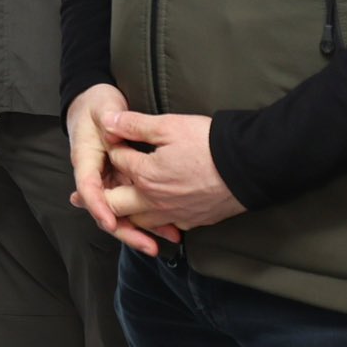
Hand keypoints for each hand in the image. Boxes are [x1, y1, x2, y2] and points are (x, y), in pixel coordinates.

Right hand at [66, 83, 177, 256]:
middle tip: (149, 245)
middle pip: (108, 210)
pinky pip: (137, 203)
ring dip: (144, 228)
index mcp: (86, 160)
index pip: (89, 188)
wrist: (96, 106)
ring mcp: (112, 180)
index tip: (110, 221)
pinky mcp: (126, 181)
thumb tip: (111, 124)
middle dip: (127, 230)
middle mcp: (99, 176)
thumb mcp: (102, 108)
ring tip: (170, 239)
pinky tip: (173, 226)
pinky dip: (152, 216)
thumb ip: (109, 117)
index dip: (98, 206)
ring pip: (124, 211)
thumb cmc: (97, 108)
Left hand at [102, 109, 246, 232]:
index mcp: (144, 175)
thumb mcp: (169, 125)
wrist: (250, 168)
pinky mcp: (192, 221)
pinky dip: (156, 220)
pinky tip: (159, 210)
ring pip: (138, 220)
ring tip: (124, 200)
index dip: (114, 146)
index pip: (116, 161)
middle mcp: (154, 201)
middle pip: (115, 204)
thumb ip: (134, 125)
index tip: (117, 138)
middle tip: (96, 187)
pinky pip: (165, 225)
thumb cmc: (209, 144)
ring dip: (128, 211)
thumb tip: (107, 121)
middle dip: (103, 194)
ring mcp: (173, 214)